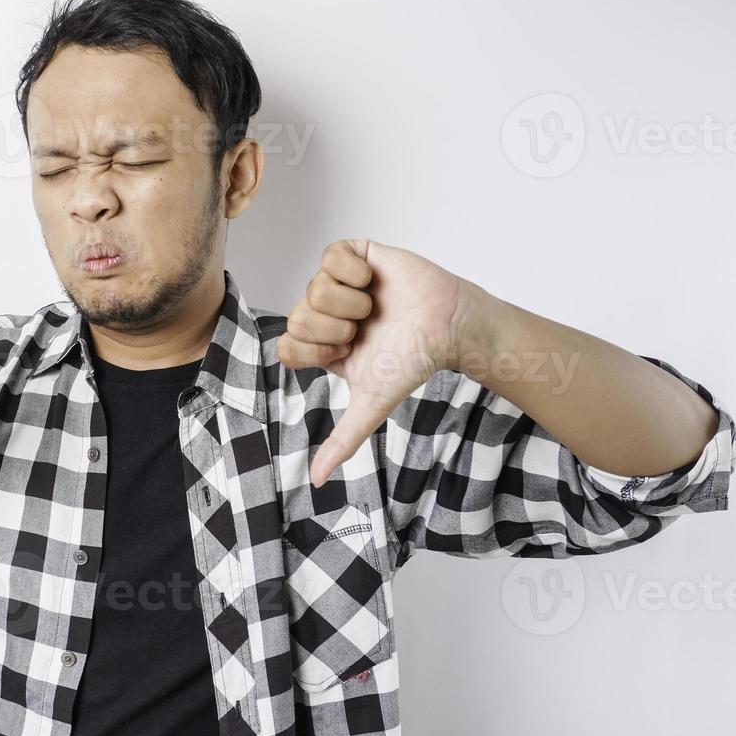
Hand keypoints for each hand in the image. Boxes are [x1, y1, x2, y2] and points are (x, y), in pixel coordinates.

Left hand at [277, 239, 479, 485]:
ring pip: (314, 288)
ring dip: (350, 304)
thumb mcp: (371, 404)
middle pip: (298, 317)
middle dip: (337, 329)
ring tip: (375, 308)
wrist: (449, 326)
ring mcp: (336, 283)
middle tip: (365, 330)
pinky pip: (331, 255)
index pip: (287, 346)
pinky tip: (374, 282)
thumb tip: (317, 481)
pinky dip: (354, 272)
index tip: (348, 353)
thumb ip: (343, 440)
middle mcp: (323, 314)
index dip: (316, 350)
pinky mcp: (354, 255)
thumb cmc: (412, 361)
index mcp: (320, 346)